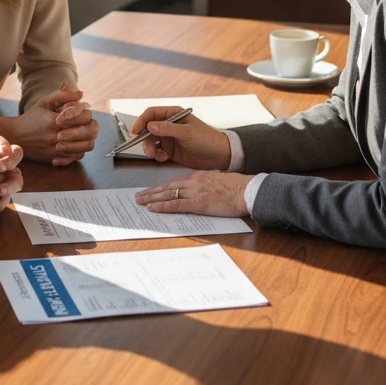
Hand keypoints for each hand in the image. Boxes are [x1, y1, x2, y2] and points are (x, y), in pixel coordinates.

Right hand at [0, 83, 98, 165]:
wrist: (16, 136)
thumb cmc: (32, 117)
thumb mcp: (45, 102)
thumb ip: (63, 95)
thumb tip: (81, 94)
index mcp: (55, 121)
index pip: (84, 117)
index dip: (86, 113)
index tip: (81, 112)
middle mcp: (57, 137)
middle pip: (89, 133)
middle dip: (90, 126)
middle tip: (86, 123)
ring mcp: (57, 150)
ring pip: (85, 147)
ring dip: (87, 139)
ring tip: (82, 133)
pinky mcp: (55, 159)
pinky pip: (76, 157)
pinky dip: (79, 150)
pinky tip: (74, 143)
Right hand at [129, 106, 231, 169]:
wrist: (219, 156)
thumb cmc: (207, 139)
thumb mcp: (187, 132)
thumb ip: (168, 129)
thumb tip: (150, 126)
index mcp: (173, 114)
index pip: (151, 114)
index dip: (141, 122)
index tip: (135, 132)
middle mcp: (169, 124)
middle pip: (148, 129)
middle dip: (145, 139)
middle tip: (149, 150)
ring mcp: (169, 137)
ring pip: (150, 141)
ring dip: (150, 149)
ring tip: (157, 156)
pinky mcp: (170, 150)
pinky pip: (157, 151)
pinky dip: (157, 156)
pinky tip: (164, 158)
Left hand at [135, 171, 250, 217]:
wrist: (246, 190)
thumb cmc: (236, 188)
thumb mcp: (217, 182)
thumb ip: (204, 185)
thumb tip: (198, 192)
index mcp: (198, 176)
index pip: (174, 182)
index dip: (160, 187)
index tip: (151, 190)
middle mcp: (193, 182)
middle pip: (167, 187)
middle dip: (151, 192)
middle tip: (138, 196)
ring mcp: (195, 192)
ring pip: (168, 194)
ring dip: (152, 198)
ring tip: (140, 201)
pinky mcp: (198, 203)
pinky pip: (176, 204)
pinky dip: (162, 206)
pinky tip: (152, 208)